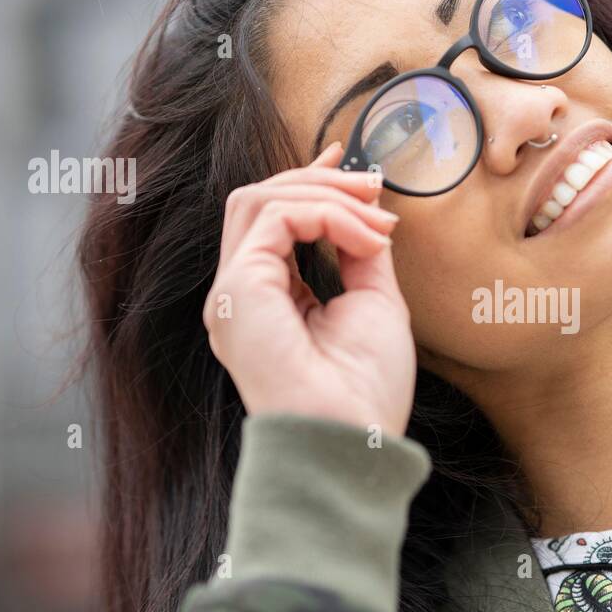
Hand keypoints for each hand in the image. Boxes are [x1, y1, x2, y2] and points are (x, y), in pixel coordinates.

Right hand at [203, 143, 415, 437]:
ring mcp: (233, 293)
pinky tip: (365, 239)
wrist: (355, 440)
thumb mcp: (373, 303)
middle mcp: (240, 295)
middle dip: (322, 183)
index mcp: (266, 301)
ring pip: (259, 200)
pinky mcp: (238, 290)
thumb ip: (361, 253)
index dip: (311, 184)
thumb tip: (368, 209)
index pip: (272, 222)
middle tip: (378, 191)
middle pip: (259, 201)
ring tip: (378, 220)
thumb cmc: (366, 390)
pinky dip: (327, 215)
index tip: (360, 171)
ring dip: (326, 195)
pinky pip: (275, 218)